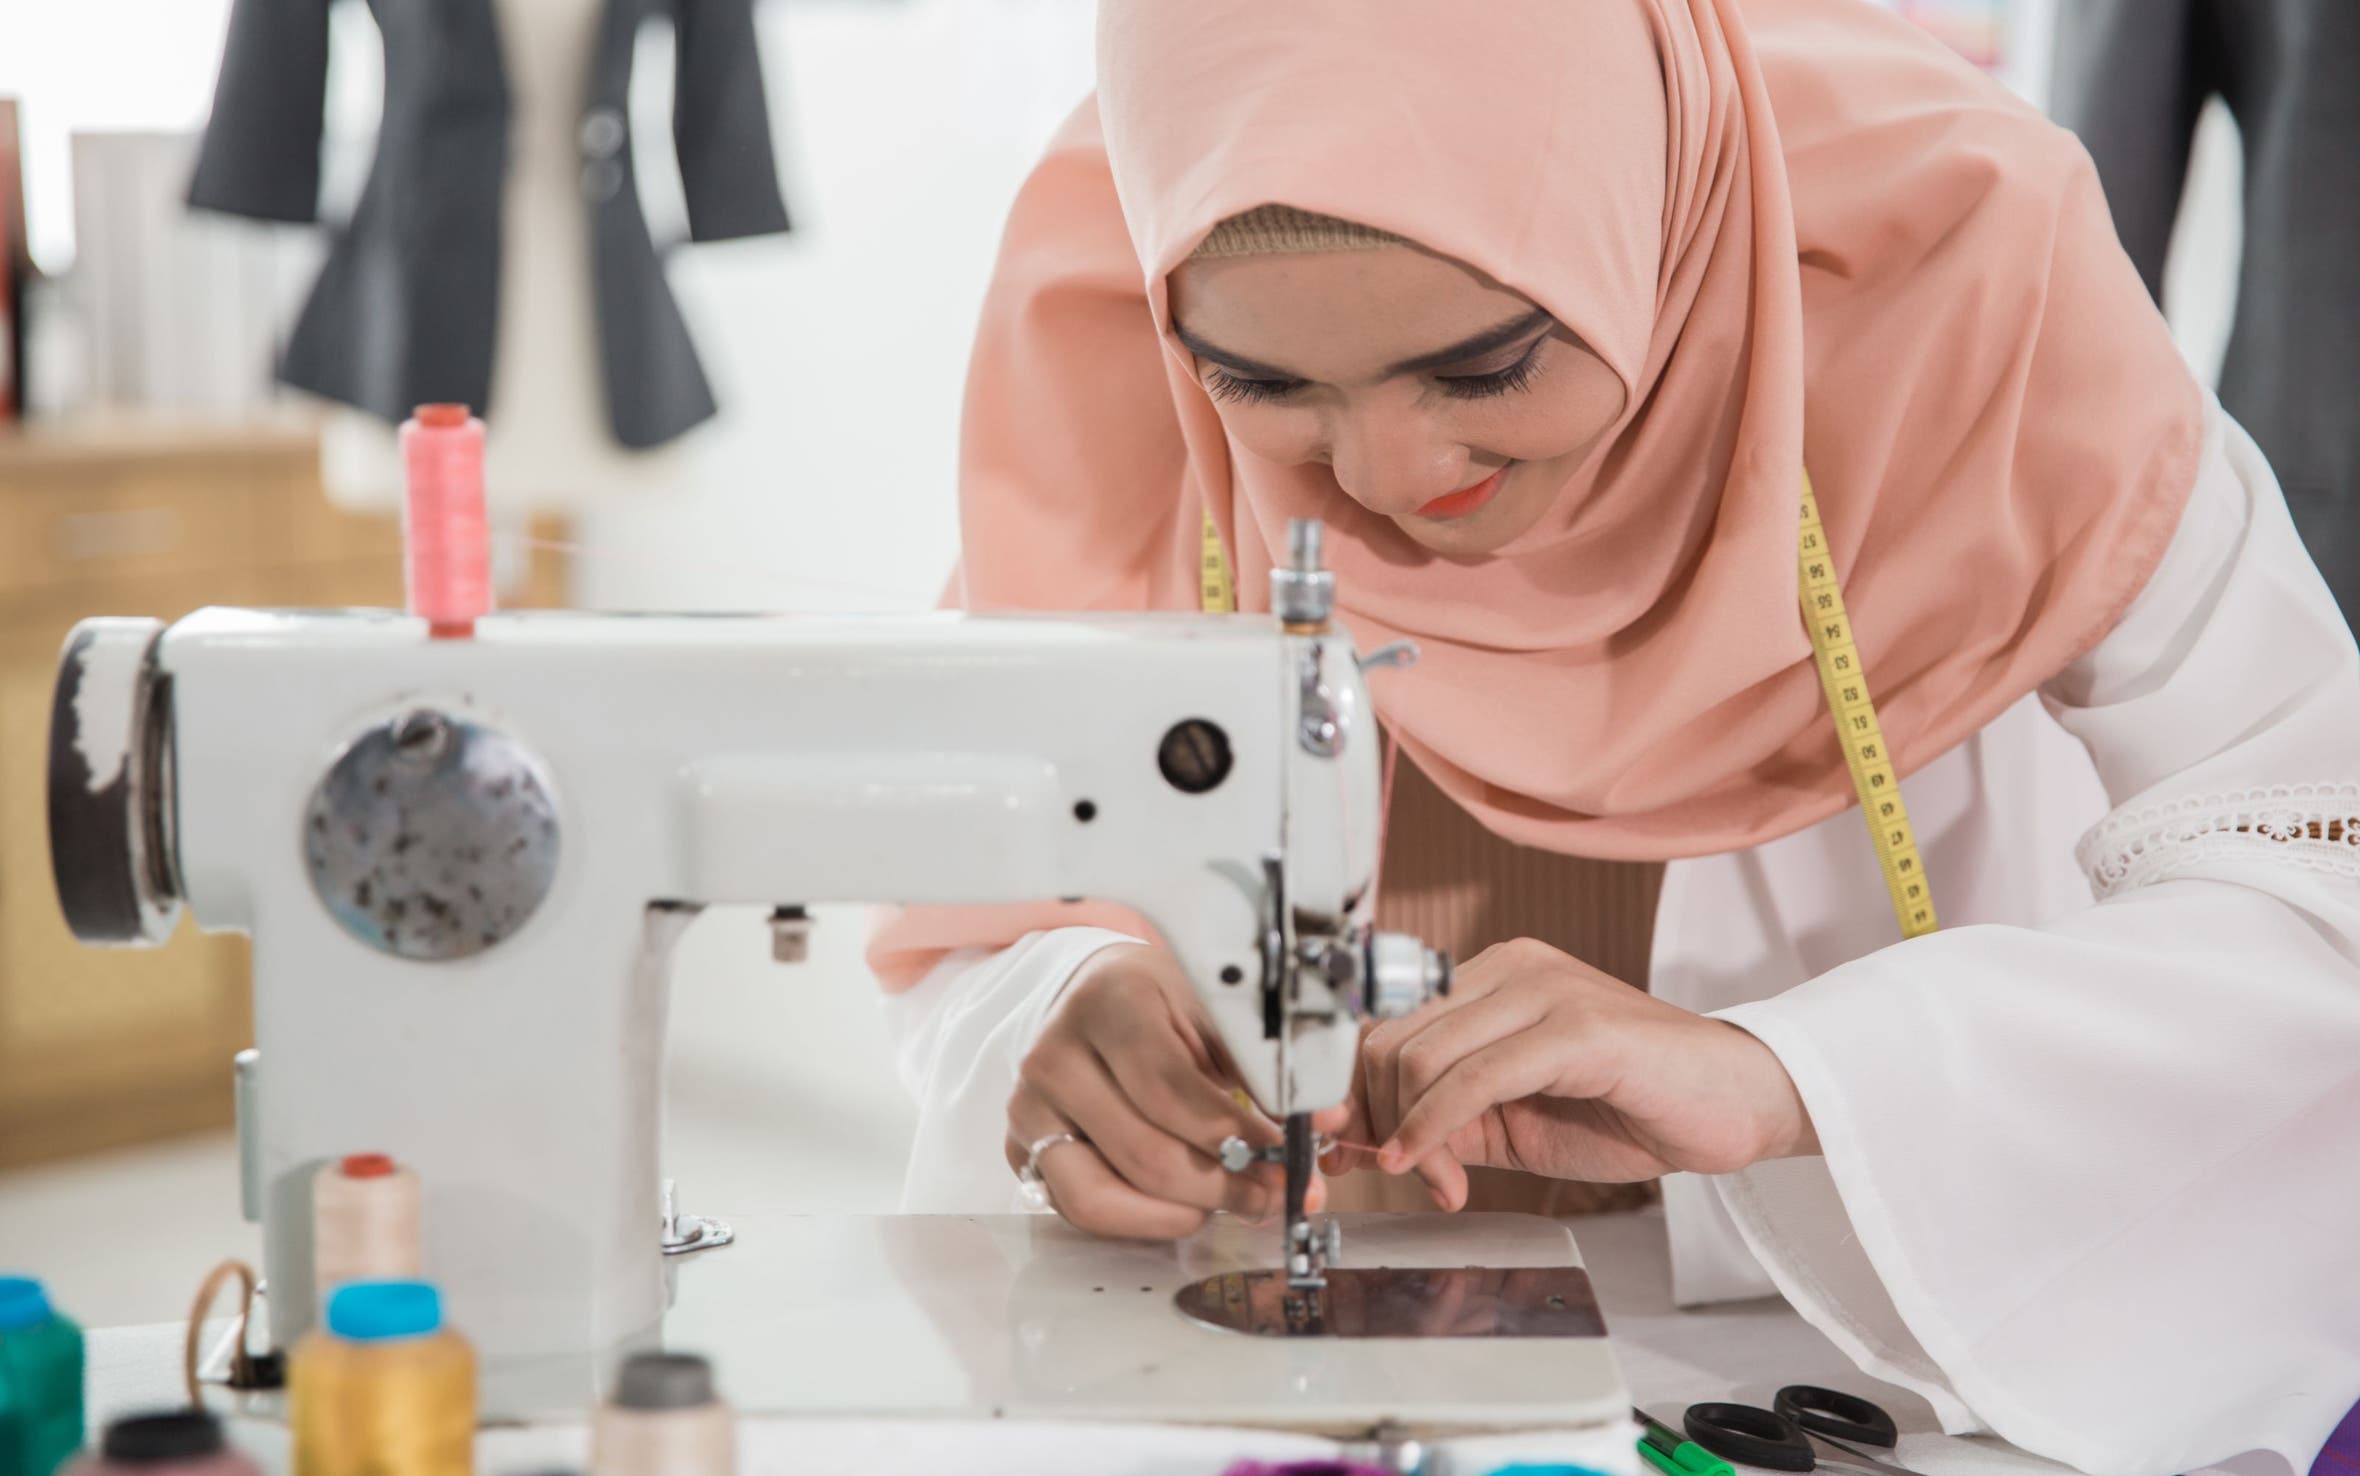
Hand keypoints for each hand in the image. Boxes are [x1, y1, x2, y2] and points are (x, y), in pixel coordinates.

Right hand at [1006, 943, 1341, 1238]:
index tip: (1287, 1157)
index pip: (1171, 1091)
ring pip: (1100, 1196)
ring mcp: (1029, 1108)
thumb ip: (1264, 1068)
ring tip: (1232, 1203)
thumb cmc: (1160, 1002)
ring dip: (1180, 1213)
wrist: (1092, 995)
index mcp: (1108, 1004)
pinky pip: (1078, 1209)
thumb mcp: (1211, 1012)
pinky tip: (1186, 1205)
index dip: (1236, 1135)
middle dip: (1223, 1186)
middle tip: (1274, 1194)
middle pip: (1144, 1153)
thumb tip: (1326, 1124)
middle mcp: (1054, 1056)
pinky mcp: (1020, 1150)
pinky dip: (1141, 1220)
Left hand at [1329, 938, 1815, 1209]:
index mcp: (1491, 975)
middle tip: (1403, 1175)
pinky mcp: (1574, 1027)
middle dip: (1378, 1119)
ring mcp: (1543, 989)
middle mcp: (1510, 966)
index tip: (1352, 1149)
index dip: (1355, 1093)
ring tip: (1442, 1182)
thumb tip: (1359, 1142)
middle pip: (1389, 1039)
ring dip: (1411, 1136)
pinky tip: (1434, 1171)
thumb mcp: (1509, 1118)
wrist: (1732, 1105)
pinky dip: (1434, 1128)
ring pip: (1421, 1056)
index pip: (1384, 1025)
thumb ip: (1441, 1120)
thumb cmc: (1630, 1108)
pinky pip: (1471, 1078)